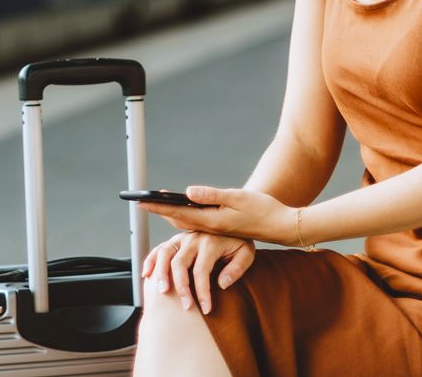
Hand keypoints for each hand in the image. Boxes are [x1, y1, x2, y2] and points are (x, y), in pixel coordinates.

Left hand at [137, 185, 294, 245]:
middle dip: (160, 211)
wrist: (281, 225)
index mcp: (211, 220)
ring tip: (157, 205)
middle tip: (141, 202)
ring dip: (170, 214)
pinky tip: (182, 212)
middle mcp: (210, 227)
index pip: (178, 212)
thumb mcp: (236, 198)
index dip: (158, 207)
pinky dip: (184, 217)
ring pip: (187, 223)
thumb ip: (211, 195)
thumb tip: (187, 192)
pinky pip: (197, 224)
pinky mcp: (222, 229)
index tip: (141, 202)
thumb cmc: (261, 209)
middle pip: (178, 219)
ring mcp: (216, 230)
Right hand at [142, 231, 254, 314]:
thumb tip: (221, 284)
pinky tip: (147, 275)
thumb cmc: (238, 241)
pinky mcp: (175, 240)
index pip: (202, 271)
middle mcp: (193, 238)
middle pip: (180, 263)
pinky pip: (159, 249)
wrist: (233, 219)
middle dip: (181, 287)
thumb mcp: (247, 252)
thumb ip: (237, 268)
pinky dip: (150, 260)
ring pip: (165, 254)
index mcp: (210, 242)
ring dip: (161, 273)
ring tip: (163, 292)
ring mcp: (182, 238)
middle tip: (186, 306)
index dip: (202, 292)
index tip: (206, 309)